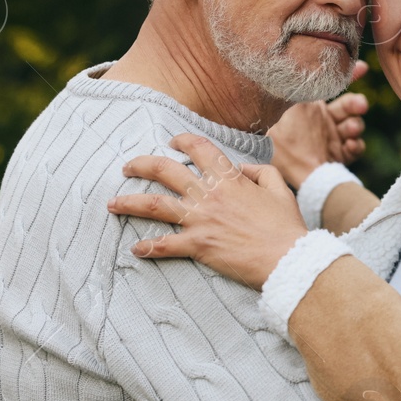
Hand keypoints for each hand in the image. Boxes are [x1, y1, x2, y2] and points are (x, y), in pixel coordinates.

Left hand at [108, 133, 309, 289]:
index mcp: (229, 179)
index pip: (199, 149)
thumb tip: (242, 169)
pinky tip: (136, 249)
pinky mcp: (198, 246)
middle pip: (165, 171)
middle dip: (141, 165)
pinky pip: (165, 245)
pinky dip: (148, 248)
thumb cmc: (287, 226)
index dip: (183, 141)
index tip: (173, 141)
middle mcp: (209, 195)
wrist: (288, 259)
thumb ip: (260, 171)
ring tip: (112, 203)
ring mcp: (200, 220)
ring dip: (129, 203)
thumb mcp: (281, 189)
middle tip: (128, 167)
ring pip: (155, 205)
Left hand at [270, 60, 370, 188]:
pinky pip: (356, 147)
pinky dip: (356, 145)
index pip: (330, 88)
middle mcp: (324, 120)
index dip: (348, 76)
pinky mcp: (340, 155)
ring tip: (350, 130)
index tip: (362, 68)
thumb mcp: (283, 113)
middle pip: (348, 106)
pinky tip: (350, 146)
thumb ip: (294, 93)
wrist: (286, 177)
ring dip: (355, 125)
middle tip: (360, 105)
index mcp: (310, 107)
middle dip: (356, 104)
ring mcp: (334, 138)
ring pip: (354, 125)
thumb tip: (297, 70)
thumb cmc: (280, 145)